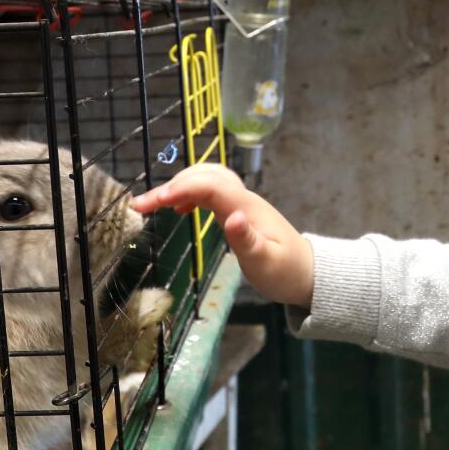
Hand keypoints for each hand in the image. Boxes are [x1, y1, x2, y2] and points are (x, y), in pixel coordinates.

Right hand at [131, 164, 314, 306]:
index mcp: (246, 208)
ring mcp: (241, 202)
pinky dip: (190, 193)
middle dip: (172, 185)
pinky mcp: (238, 210)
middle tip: (141, 204)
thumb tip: (230, 218)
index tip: (154, 203)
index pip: (209, 185)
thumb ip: (247, 241)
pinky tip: (178, 209)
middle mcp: (243, 199)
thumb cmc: (286, 272)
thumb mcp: (266, 262)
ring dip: (179, 185)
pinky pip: (211, 190)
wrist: (307, 273)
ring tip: (152, 204)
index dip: (181, 189)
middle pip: (204, 176)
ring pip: (207, 178)